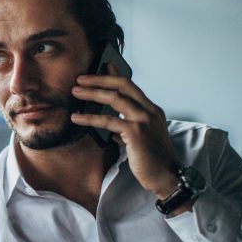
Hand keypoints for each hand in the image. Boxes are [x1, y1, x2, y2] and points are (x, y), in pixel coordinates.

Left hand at [70, 72, 179, 198]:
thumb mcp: (141, 139)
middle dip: (100, 79)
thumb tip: (111, 128)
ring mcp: (143, 120)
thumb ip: (128, 128)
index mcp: (152, 110)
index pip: (131, 86)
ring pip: (115, 99)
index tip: (102, 66)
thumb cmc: (152, 160)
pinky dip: (90, 118)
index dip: (114, 75)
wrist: (166, 176)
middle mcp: (149, 111)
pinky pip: (108, 121)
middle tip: (81, 79)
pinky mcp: (135, 133)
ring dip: (92, 93)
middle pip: (123, 85)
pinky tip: (77, 118)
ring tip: (75, 92)